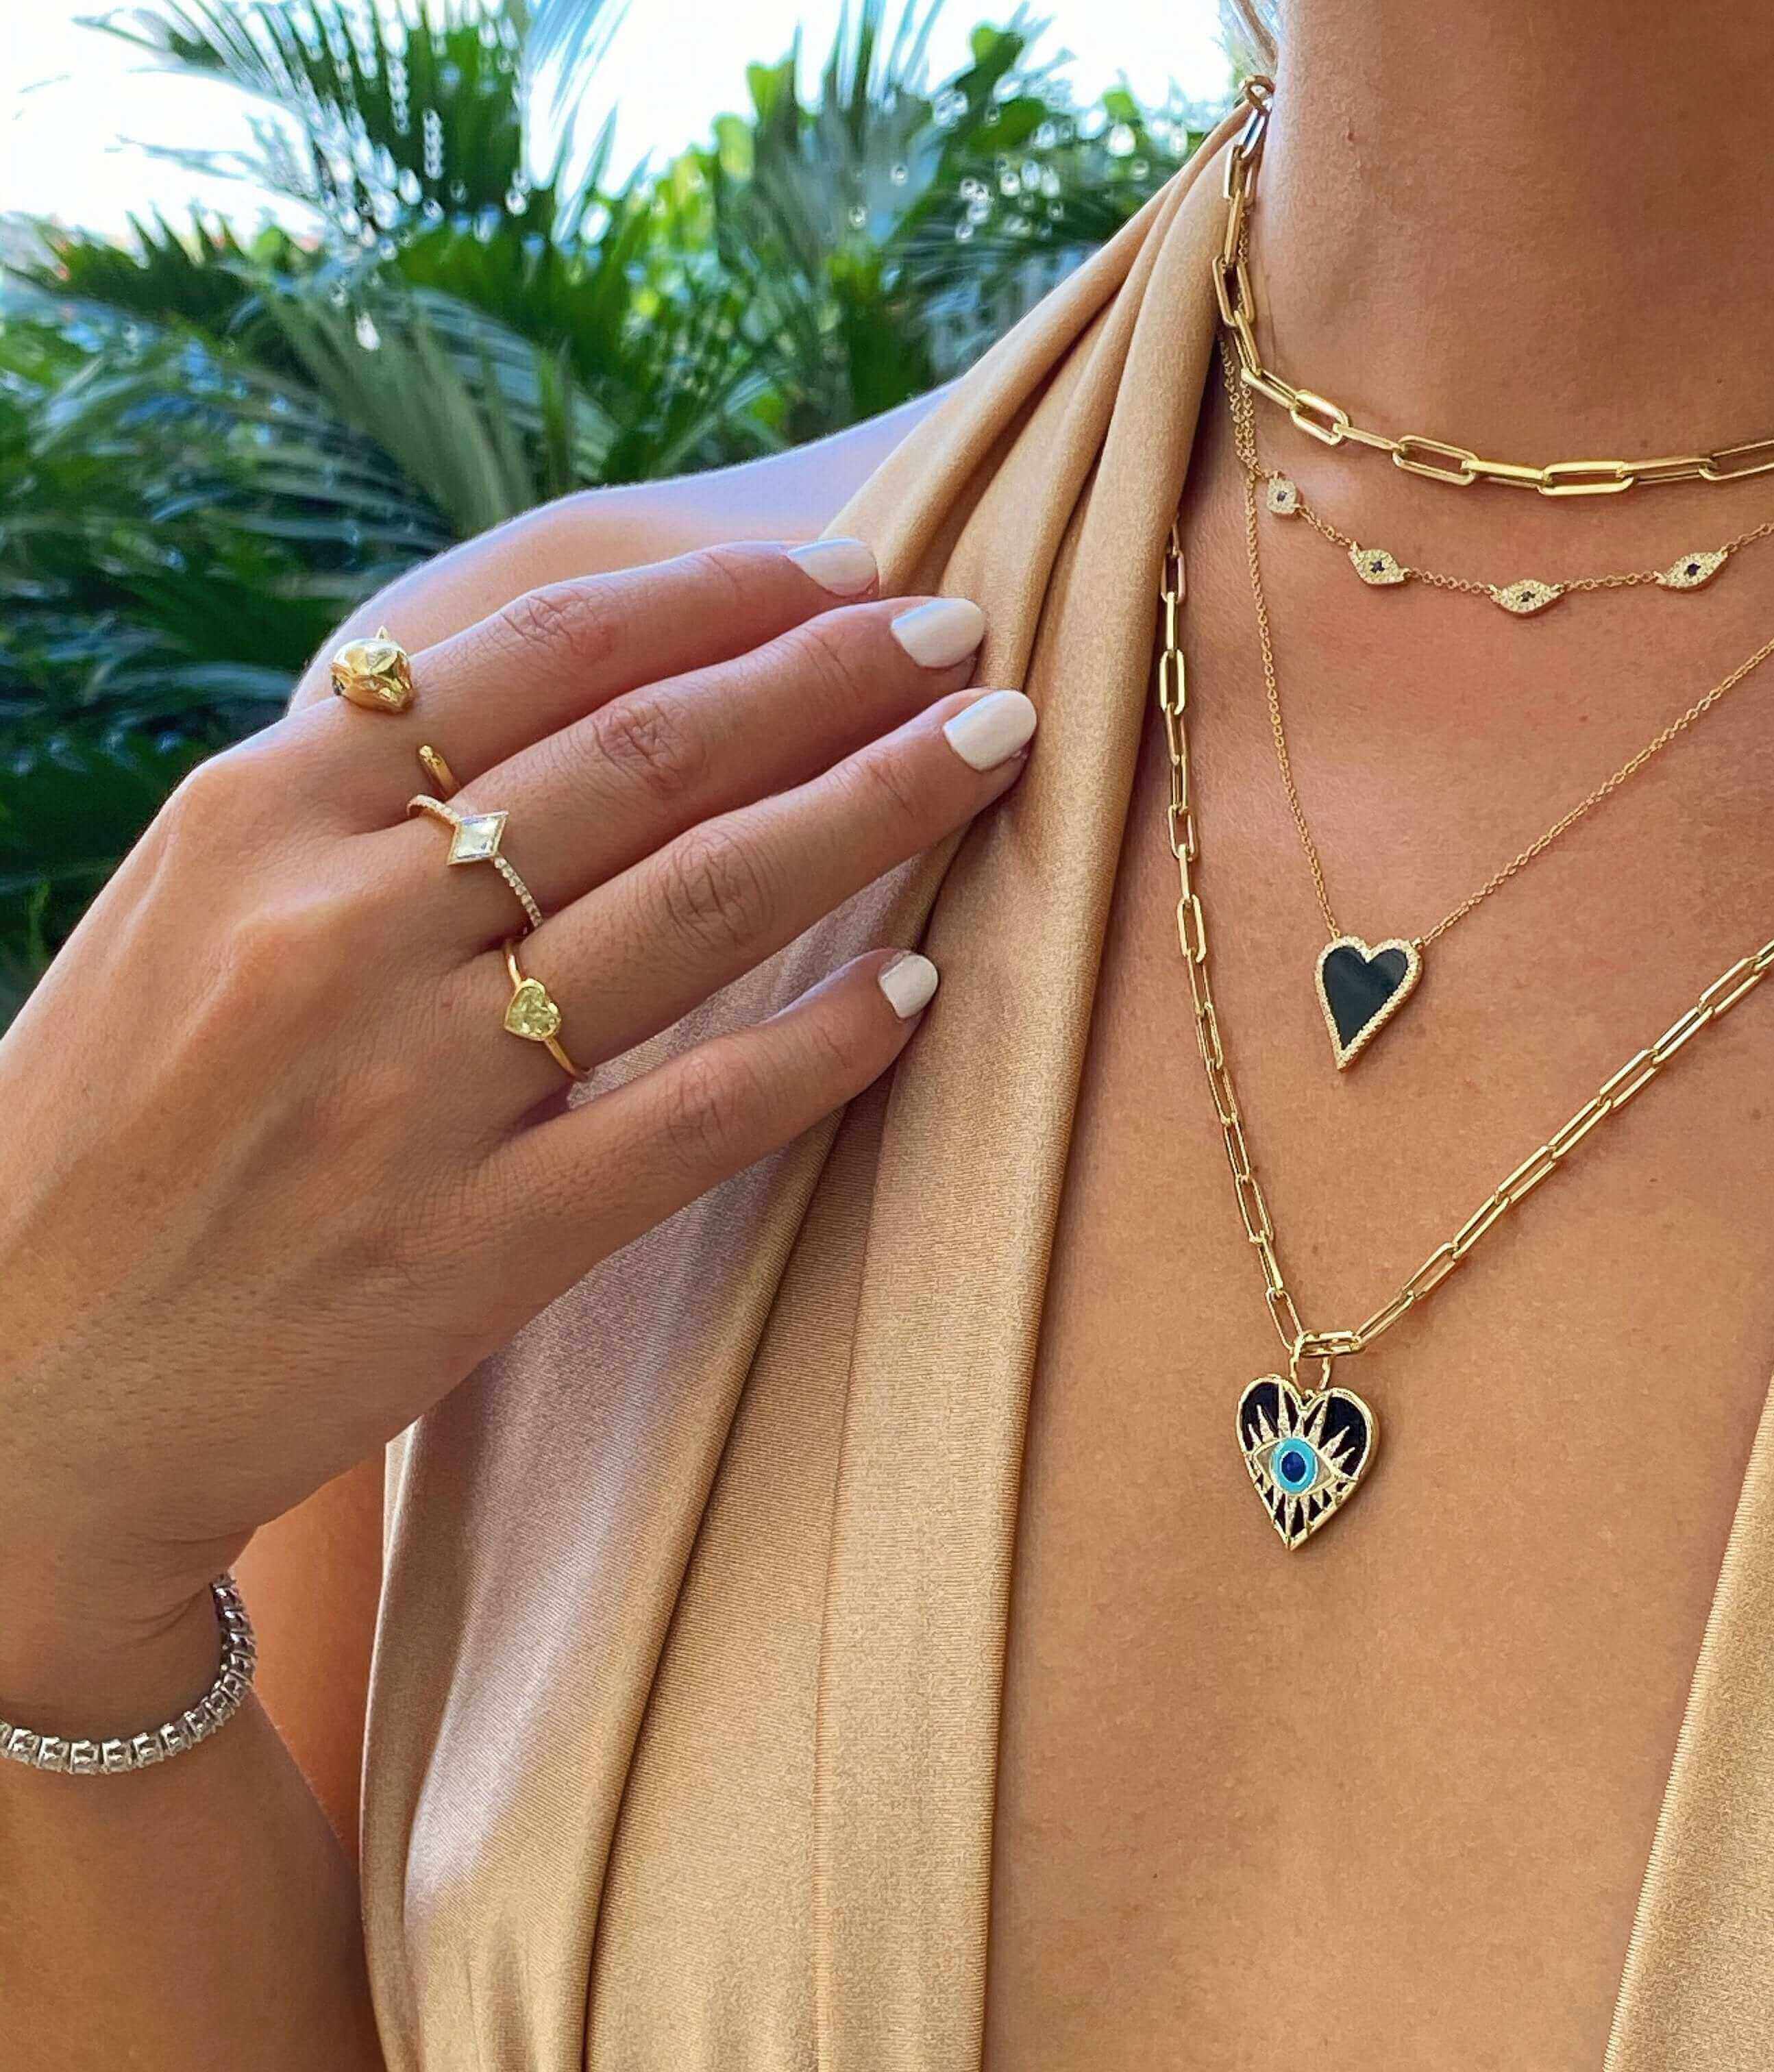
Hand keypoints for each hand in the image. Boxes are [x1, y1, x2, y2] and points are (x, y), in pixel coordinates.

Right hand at [0, 539, 1030, 1700]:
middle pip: (650, 758)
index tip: (843, 577)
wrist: (15, 1391)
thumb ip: (348, 800)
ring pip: (702, 906)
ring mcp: (419, 1088)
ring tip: (989, 751)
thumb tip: (554, 701)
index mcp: (264, 815)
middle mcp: (345, 927)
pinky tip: (919, 996)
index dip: (720, 601)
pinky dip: (824, 1047)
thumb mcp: (188, 909)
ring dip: (871, 809)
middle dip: (831, 679)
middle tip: (960, 635)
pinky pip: (698, 1118)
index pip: (541, 656)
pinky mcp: (476, 1245)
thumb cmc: (105, 1131)